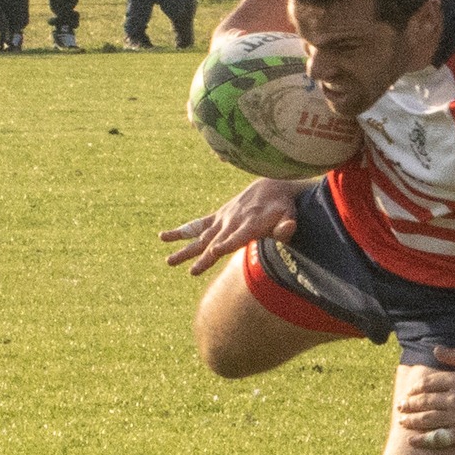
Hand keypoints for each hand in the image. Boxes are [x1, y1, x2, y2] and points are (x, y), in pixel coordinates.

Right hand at [159, 179, 306, 274]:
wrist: (271, 183)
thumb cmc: (283, 205)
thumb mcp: (290, 214)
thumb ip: (287, 225)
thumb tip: (287, 230)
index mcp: (251, 224)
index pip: (237, 237)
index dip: (227, 243)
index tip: (215, 251)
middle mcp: (233, 222)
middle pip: (215, 242)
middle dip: (204, 256)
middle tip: (191, 270)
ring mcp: (223, 219)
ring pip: (201, 236)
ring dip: (185, 249)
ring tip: (168, 261)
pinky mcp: (218, 216)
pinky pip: (197, 224)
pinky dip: (182, 230)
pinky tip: (164, 236)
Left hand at [396, 348, 454, 450]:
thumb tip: (436, 349)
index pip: (429, 384)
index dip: (416, 388)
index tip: (409, 391)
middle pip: (425, 401)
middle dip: (409, 404)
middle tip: (400, 407)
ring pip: (428, 419)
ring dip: (411, 420)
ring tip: (402, 421)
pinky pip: (437, 437)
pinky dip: (423, 440)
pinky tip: (412, 441)